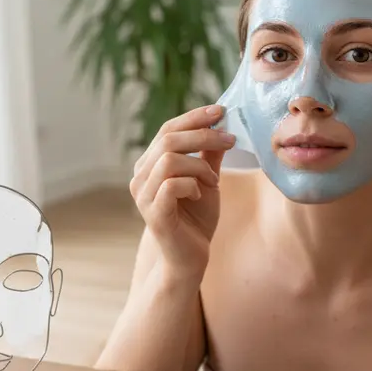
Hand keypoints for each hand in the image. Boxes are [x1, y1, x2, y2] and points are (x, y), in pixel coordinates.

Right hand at [130, 104, 234, 278]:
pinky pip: (172, 185)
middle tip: (230, 140)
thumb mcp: (207, 180)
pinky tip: (201, 194)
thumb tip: (221, 124)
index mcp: (150, 165)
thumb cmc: (196, 220)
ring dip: (199, 166)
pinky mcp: (153, 214)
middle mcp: (141, 177)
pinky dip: (193, 185)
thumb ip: (209, 155)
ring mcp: (144, 196)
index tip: (221, 112)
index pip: (168, 129)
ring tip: (214, 180)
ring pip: (169, 160)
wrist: (189, 258)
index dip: (194, 117)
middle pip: (167, 139)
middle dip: (203, 136)